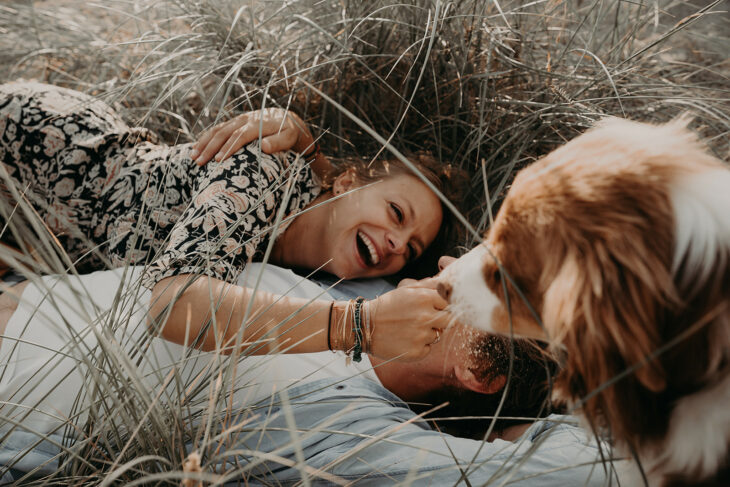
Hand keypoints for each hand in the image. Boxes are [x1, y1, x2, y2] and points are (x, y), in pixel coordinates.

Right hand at [191, 108, 314, 165]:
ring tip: (193, 157)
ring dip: (203, 143)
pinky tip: (197, 148)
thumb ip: (278, 142)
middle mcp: (244, 120)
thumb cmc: (288, 132)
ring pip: (217, 130)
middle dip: (210, 147)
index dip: (229, 147)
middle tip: (199, 162)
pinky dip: (205, 138)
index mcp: (257, 124)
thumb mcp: (289, 137)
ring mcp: (237, 120)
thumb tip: (264, 147)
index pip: (240, 135)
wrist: (287, 119)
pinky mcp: (234, 123)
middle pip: (223, 132)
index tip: (219, 160)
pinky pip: (217, 129)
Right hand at [367, 285, 450, 360]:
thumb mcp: (406, 289)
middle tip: (426, 319)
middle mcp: (425, 317)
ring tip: (410, 329)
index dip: (443, 305)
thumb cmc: (388, 306)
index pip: (450, 302)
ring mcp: (421, 336)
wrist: (364, 326)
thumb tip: (448, 284)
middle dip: (441, 319)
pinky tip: (406, 339)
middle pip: (450, 320)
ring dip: (429, 333)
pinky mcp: (417, 352)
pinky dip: (421, 345)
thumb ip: (429, 285)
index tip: (436, 307)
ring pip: (438, 335)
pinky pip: (428, 348)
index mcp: (424, 298)